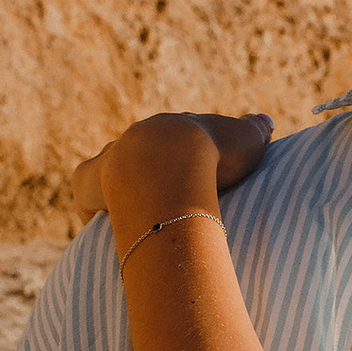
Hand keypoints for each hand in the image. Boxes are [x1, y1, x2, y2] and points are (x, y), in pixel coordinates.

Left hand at [74, 112, 274, 223]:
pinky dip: (94, 210)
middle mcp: (139, 138)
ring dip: (123, 189)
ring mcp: (111, 158)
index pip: (179, 142)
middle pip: (144, 154)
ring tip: (140, 216)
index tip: (199, 176)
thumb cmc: (215, 154)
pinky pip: (86, 193)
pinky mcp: (90, 181)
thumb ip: (255, 129)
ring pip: (113, 171)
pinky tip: (106, 229)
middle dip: (154, 172)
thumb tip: (265, 121)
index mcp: (174, 129)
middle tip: (170, 200)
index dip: (189, 159)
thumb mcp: (246, 140)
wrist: (171, 161)